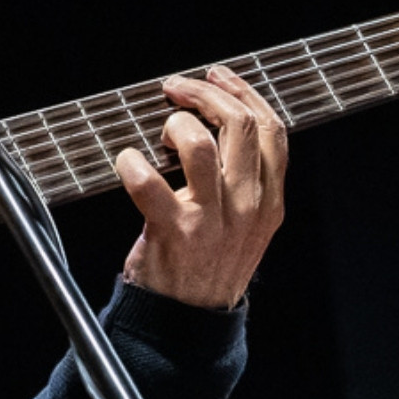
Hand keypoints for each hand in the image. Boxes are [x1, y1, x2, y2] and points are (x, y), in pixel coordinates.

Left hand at [114, 64, 286, 308]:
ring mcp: (213, 220)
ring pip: (201, 145)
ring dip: (174, 124)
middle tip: (175, 88)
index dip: (243, 92)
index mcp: (270, 201)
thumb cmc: (207, 262)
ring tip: (160, 135)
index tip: (217, 76)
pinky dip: (130, 162)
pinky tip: (126, 161)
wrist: (187, 322)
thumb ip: (242, 180)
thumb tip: (217, 121)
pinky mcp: (174, 232)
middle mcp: (249, 207)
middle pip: (240, 125)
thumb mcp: (244, 223)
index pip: (273, 129)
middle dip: (203, 94)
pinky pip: (147, 182)